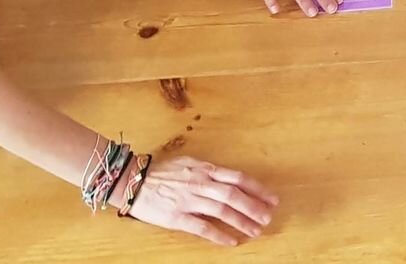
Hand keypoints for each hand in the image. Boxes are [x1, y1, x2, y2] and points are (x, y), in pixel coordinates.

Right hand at [127, 155, 278, 246]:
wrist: (134, 181)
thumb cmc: (162, 171)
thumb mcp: (189, 163)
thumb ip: (208, 171)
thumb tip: (227, 179)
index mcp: (206, 170)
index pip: (238, 178)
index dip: (257, 188)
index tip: (271, 198)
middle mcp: (201, 184)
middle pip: (234, 195)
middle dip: (254, 206)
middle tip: (268, 217)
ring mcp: (190, 200)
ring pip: (222, 210)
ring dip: (241, 221)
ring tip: (255, 230)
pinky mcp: (177, 217)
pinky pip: (202, 227)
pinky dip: (219, 235)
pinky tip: (231, 241)